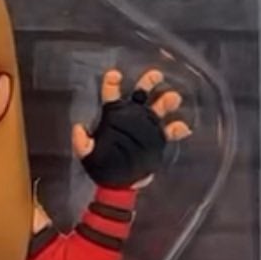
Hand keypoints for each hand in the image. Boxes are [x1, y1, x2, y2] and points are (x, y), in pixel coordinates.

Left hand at [71, 67, 188, 190]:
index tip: (115, 74)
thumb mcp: (88, 155)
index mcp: (112, 115)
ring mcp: (145, 127)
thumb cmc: (102, 166)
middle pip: (140, 93)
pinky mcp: (157, 139)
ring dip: (166, 101)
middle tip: (156, 74)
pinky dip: (176, 128)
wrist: (119, 185)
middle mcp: (131, 116)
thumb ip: (82, 143)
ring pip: (158, 108)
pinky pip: (169, 131)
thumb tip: (78, 128)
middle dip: (148, 82)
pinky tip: (182, 127)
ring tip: (173, 98)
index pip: (111, 93)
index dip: (112, 82)